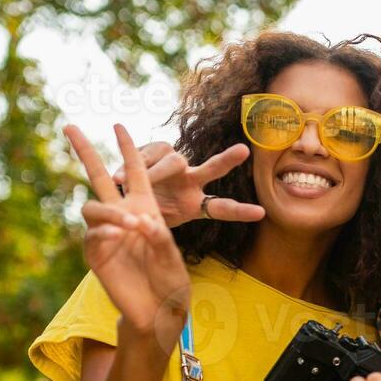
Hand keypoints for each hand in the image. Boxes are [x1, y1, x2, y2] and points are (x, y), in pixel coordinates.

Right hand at [64, 124, 191, 337]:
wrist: (158, 311)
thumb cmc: (170, 281)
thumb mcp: (172, 256)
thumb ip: (159, 238)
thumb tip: (138, 222)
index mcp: (145, 209)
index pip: (134, 172)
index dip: (128, 149)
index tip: (118, 125)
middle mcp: (123, 216)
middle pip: (98, 177)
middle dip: (85, 151)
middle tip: (70, 126)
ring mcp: (106, 234)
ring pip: (91, 207)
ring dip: (110, 212)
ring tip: (131, 225)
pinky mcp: (96, 255)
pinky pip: (92, 235)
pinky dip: (105, 233)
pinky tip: (120, 238)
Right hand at [110, 141, 261, 226]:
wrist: (124, 201)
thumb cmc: (143, 219)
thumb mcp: (153, 229)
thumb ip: (153, 229)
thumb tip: (144, 227)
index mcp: (195, 203)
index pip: (222, 207)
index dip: (240, 211)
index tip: (261, 213)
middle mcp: (191, 180)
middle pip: (212, 169)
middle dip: (227, 160)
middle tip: (243, 151)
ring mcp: (174, 164)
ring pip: (173, 161)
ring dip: (154, 173)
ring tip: (128, 184)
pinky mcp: (155, 151)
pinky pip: (148, 155)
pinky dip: (134, 166)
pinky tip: (119, 178)